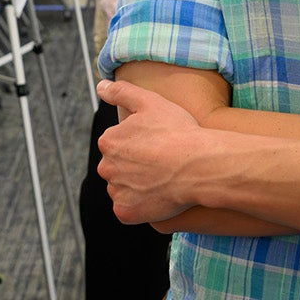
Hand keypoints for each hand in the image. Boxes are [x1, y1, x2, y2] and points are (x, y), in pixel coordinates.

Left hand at [95, 78, 212, 223]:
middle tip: (160, 164)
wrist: (200, 166)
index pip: (116, 144)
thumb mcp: (151, 102)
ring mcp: (116, 192)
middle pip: (117, 168)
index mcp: (108, 141)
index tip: (156, 145)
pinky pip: (128, 210)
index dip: (138, 145)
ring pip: (122, 189)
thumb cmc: (179, 132)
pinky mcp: (126, 213)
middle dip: (133, 166)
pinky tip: (157, 196)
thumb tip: (100, 86)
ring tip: (161, 180)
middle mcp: (106, 167)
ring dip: (135, 186)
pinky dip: (139, 206)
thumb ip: (122, 92)